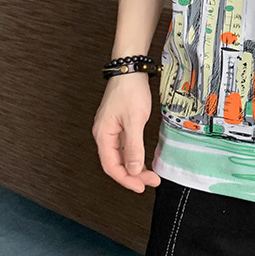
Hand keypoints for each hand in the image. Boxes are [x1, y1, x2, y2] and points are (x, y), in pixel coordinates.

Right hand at [92, 73, 160, 192]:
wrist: (130, 68)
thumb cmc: (130, 90)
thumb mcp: (134, 120)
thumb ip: (134, 146)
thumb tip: (133, 170)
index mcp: (103, 135)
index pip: (111, 166)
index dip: (126, 179)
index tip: (141, 187)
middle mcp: (104, 134)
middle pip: (116, 163)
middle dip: (133, 175)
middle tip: (151, 182)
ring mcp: (111, 129)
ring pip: (121, 155)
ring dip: (135, 166)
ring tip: (150, 175)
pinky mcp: (119, 124)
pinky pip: (125, 146)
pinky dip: (134, 155)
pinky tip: (144, 160)